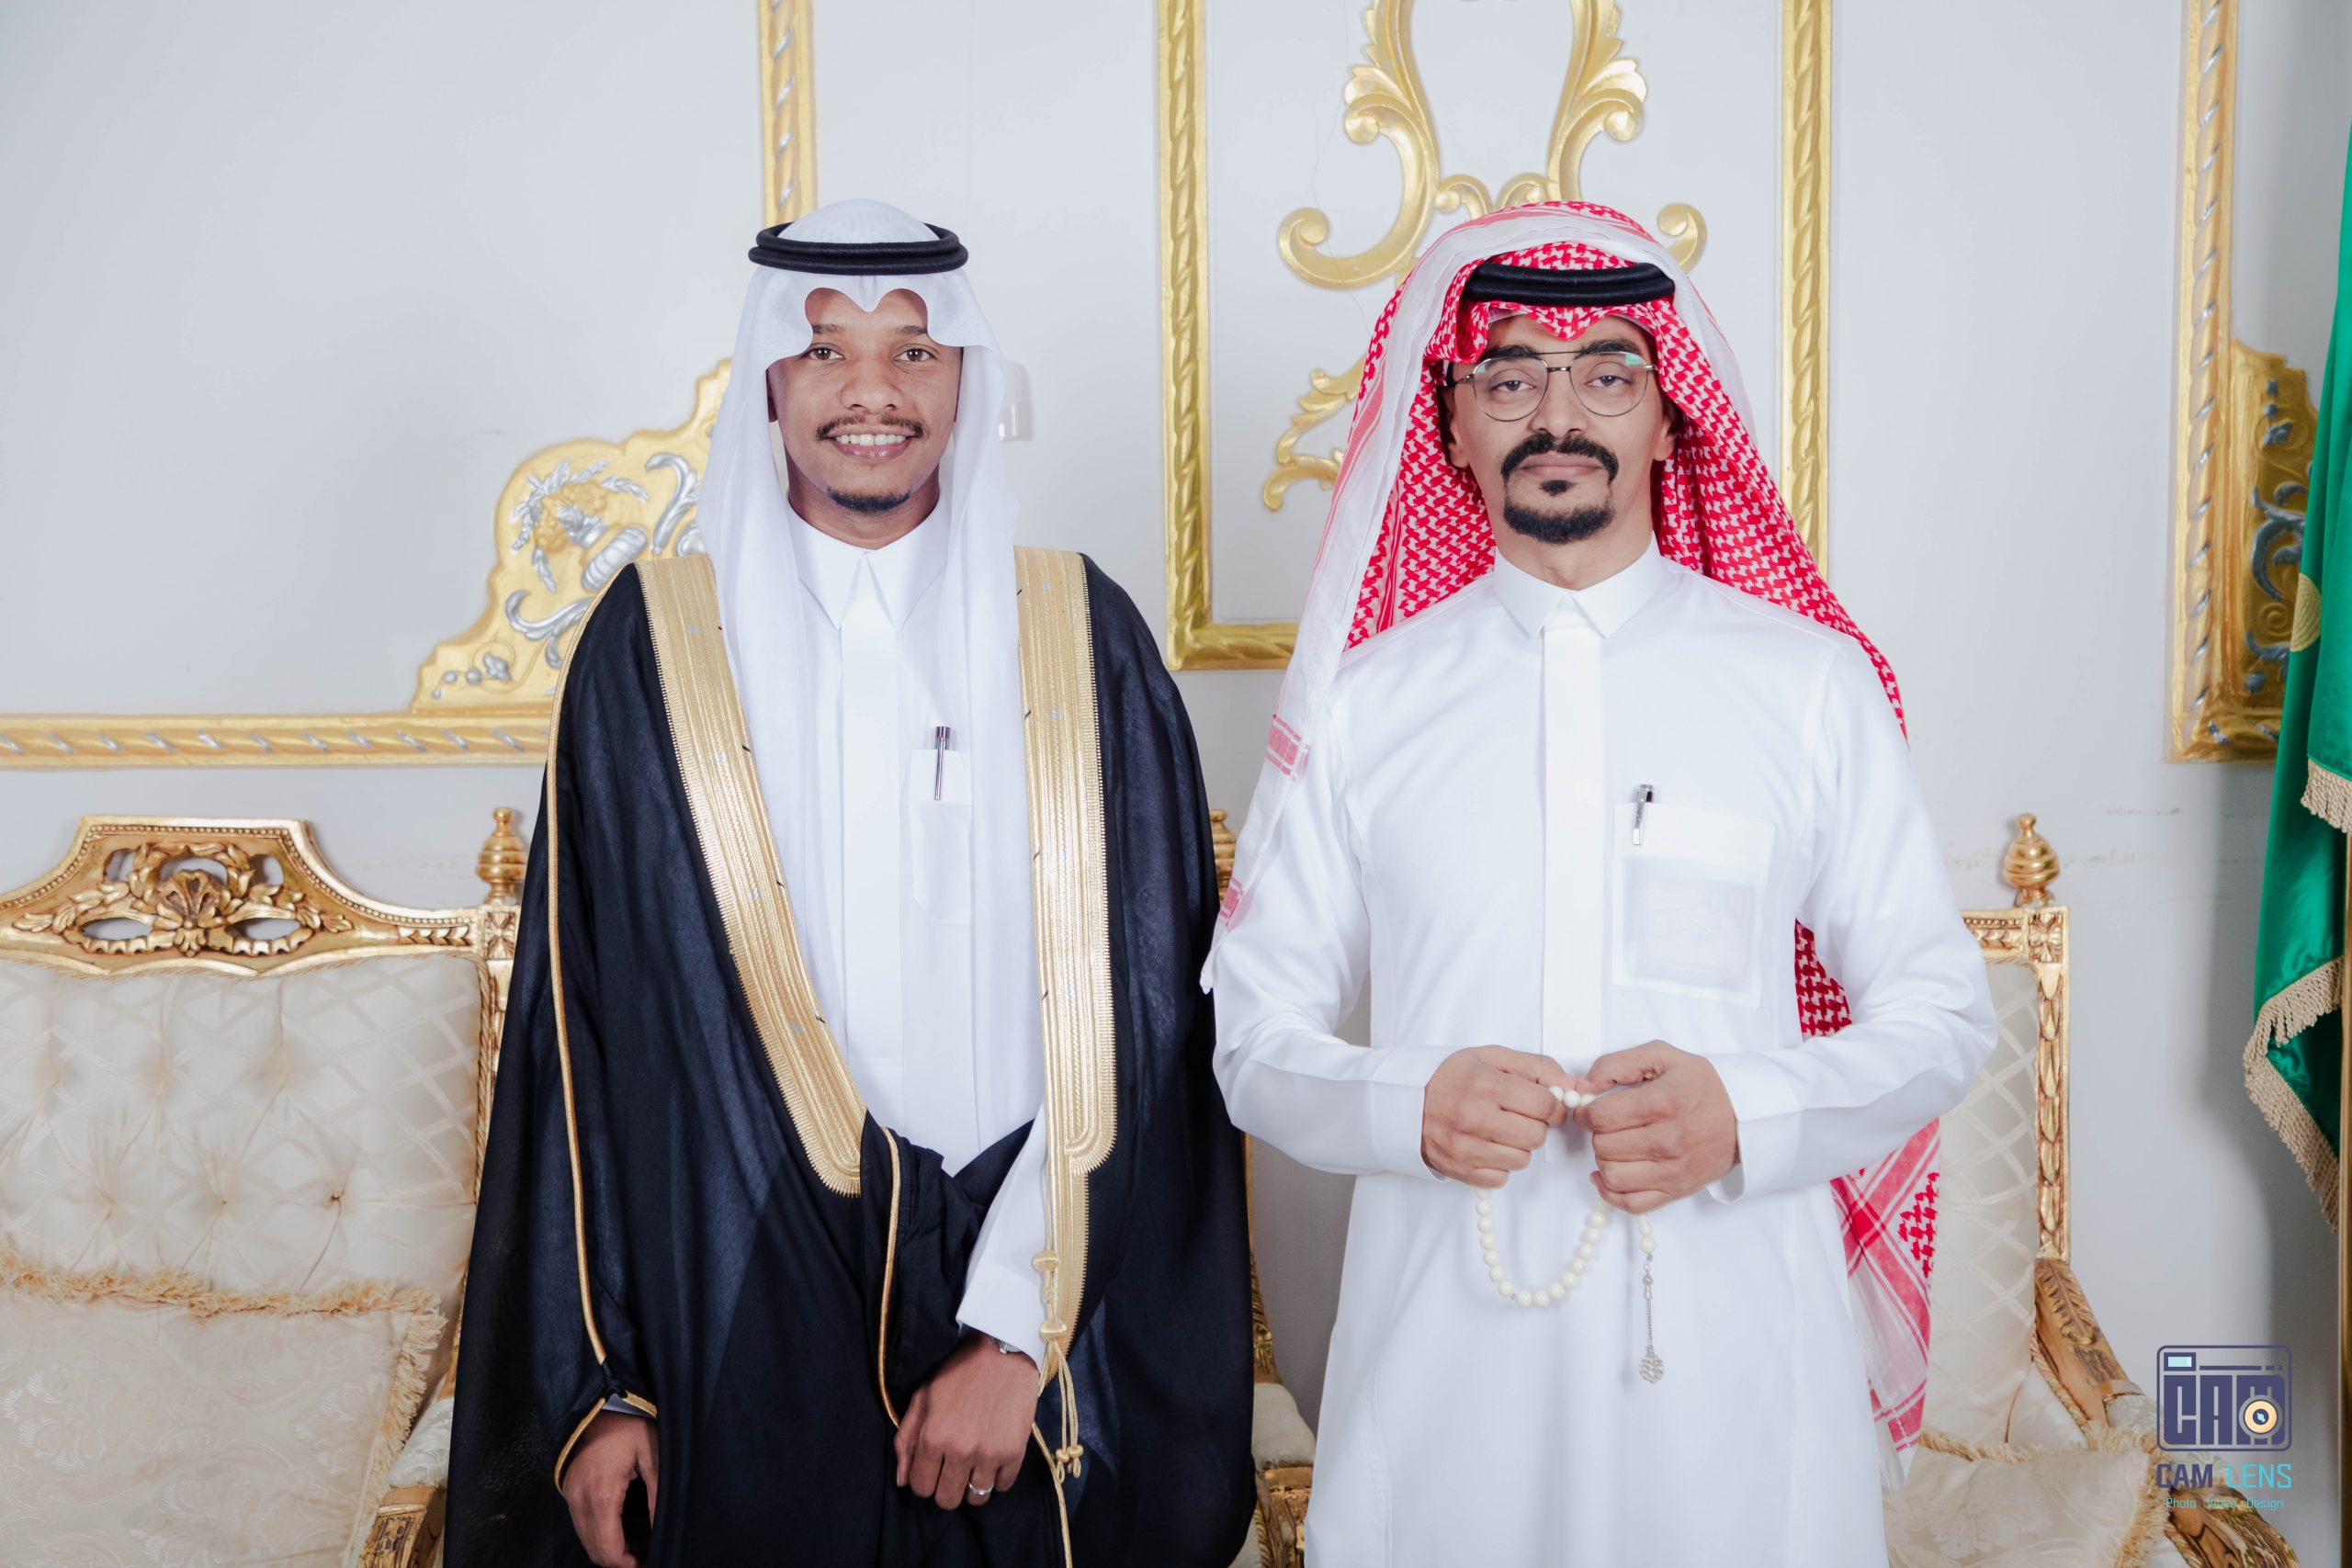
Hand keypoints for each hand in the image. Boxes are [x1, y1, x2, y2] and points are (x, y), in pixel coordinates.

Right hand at [561, 1410, 656, 1567]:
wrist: (595, 1402)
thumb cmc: (627, 1424)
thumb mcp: (652, 1453)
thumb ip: (658, 1493)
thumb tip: (661, 1528)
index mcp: (602, 1494)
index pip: (608, 1549)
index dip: (627, 1564)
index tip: (647, 1562)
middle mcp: (580, 1500)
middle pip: (594, 1551)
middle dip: (617, 1561)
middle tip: (642, 1557)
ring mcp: (570, 1495)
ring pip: (585, 1540)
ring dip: (606, 1549)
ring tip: (634, 1546)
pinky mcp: (568, 1490)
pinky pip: (580, 1525)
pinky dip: (597, 1535)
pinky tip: (618, 1529)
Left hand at [895, 1330, 1037, 1509]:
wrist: (1003, 1351)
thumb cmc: (958, 1372)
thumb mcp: (922, 1398)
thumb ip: (906, 1440)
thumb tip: (902, 1481)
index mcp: (932, 1438)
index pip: (920, 1487)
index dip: (925, 1481)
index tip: (933, 1469)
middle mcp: (959, 1451)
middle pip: (947, 1499)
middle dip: (946, 1489)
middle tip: (953, 1469)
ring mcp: (988, 1454)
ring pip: (976, 1498)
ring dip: (972, 1486)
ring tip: (974, 1465)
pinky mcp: (1014, 1452)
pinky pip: (1003, 1486)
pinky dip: (997, 1478)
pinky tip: (993, 1458)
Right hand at [1420, 1046, 1570, 1186]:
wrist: (1403, 1101)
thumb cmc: (1452, 1077)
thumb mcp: (1491, 1057)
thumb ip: (1536, 1067)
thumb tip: (1573, 1087)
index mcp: (1486, 1084)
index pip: (1545, 1105)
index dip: (1553, 1105)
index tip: (1544, 1104)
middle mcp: (1474, 1117)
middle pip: (1537, 1135)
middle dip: (1535, 1125)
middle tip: (1518, 1115)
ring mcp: (1465, 1148)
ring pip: (1521, 1159)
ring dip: (1518, 1146)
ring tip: (1500, 1130)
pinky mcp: (1459, 1170)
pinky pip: (1501, 1178)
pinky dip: (1499, 1165)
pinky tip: (1487, 1146)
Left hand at [1571, 1040, 1737, 1212]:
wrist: (1746, 1115)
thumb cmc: (1701, 1084)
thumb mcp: (1662, 1056)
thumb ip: (1616, 1064)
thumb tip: (1583, 1085)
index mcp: (1662, 1103)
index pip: (1601, 1117)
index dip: (1584, 1112)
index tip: (1588, 1109)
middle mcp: (1668, 1140)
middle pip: (1603, 1145)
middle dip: (1597, 1133)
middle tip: (1608, 1124)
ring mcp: (1674, 1169)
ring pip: (1612, 1175)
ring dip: (1604, 1159)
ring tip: (1615, 1145)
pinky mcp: (1678, 1189)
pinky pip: (1631, 1203)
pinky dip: (1611, 1192)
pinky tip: (1610, 1175)